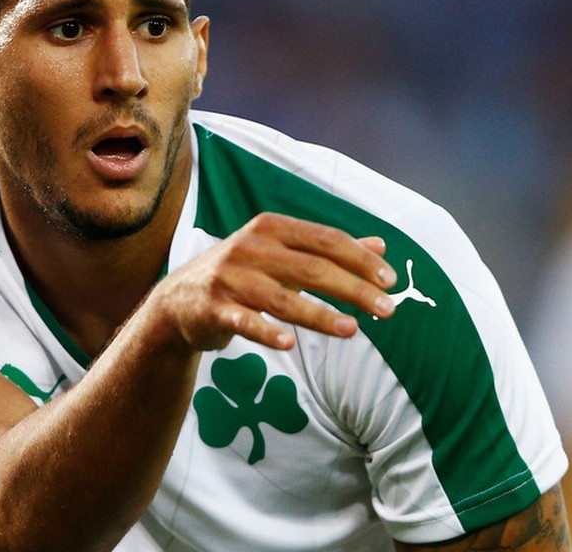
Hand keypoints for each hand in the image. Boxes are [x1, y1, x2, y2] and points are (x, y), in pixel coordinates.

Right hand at [143, 212, 396, 351]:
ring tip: (353, 330)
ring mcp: (231, 278)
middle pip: (311, 268)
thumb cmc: (243, 274)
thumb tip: (381, 245)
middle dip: (353, 289)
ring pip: (282, 298)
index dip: (360, 259)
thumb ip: (330, 251)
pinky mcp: (214, 308)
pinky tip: (288, 344)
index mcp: (272, 228)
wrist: (180, 300)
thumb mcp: (283, 255)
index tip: (390, 280)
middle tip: (388, 310)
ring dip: (320, 314)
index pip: (326, 240)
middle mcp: (251, 247)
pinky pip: (244, 321)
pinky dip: (265, 331)